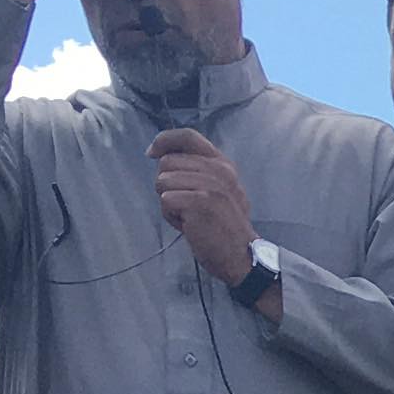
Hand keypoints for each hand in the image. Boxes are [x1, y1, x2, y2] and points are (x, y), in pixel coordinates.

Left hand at [149, 130, 255, 288]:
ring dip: (168, 203)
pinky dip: (171, 217)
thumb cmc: (224, 226)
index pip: (187, 136)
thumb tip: (160, 155)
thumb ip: (197, 170)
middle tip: (185, 205)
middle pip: (166, 162)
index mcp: (222, 164)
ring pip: (162, 181)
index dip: (164, 140)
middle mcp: (218, 170)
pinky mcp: (200, 202)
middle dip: (166, 184)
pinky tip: (189, 226)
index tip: (151, 152)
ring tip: (189, 216)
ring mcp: (210, 185)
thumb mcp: (219, 190)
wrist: (242, 256)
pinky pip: (165, 201)